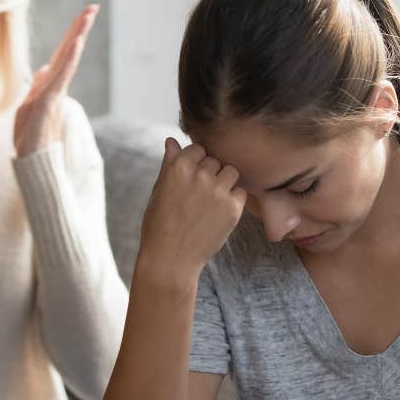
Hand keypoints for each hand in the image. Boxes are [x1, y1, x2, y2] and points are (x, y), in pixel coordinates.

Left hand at [14, 5, 98, 155]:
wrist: (31, 165)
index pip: (61, 56)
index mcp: (49, 87)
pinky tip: (76, 44)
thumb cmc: (30, 140)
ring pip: (67, 60)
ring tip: (87, 17)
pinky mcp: (49, 104)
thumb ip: (37, 87)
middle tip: (93, 7)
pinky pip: (60, 77)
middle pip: (68, 52)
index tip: (83, 15)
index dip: (71, 35)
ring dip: (77, 37)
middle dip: (79, 29)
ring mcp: (54, 94)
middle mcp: (55, 87)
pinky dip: (69, 59)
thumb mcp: (28, 107)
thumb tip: (44, 67)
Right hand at [135, 138, 246, 289]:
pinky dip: (234, 200)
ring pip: (231, 172)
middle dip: (210, 173)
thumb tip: (171, 140)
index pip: (198, 149)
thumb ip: (169, 163)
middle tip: (199, 196)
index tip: (190, 180)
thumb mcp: (159, 190)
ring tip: (210, 202)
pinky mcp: (232, 208)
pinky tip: (218, 213)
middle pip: (216, 160)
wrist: (170, 259)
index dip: (196, 163)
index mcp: (178, 167)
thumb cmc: (159, 224)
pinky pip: (241, 192)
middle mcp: (199, 175)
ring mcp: (218, 191)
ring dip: (225, 183)